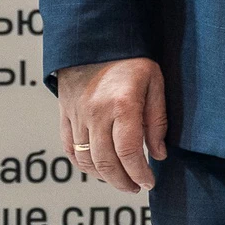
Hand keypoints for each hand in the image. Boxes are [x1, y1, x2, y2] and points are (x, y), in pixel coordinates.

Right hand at [56, 57, 166, 192]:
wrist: (94, 37)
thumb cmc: (130, 58)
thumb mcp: (154, 81)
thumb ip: (157, 119)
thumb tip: (159, 154)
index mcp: (121, 105)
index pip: (129, 152)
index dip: (140, 173)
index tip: (150, 182)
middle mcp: (95, 114)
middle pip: (106, 162)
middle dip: (123, 181)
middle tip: (137, 187)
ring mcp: (77, 116)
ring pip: (86, 160)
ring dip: (104, 176)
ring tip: (121, 179)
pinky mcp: (65, 115)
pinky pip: (70, 149)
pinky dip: (83, 165)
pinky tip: (99, 167)